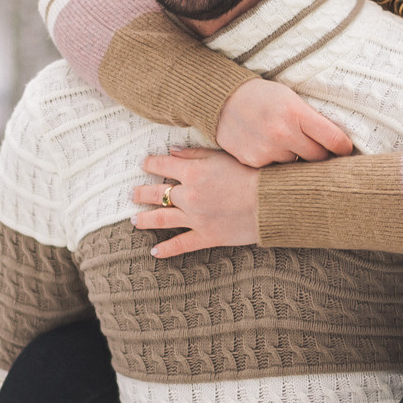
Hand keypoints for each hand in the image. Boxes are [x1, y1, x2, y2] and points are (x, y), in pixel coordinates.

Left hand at [131, 148, 257, 257]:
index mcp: (192, 171)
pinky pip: (180, 244)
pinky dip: (166, 249)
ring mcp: (195, 218)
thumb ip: (196, 154)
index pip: (163, 165)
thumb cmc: (253, 174)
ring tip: (133, 220)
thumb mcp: (224, 156)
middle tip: (132, 194)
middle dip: (142, 193)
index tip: (144, 164)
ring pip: (161, 219)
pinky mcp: (206, 236)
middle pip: (157, 194)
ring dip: (145, 219)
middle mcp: (188, 195)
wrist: (270, 202)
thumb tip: (173, 151)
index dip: (151, 164)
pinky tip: (154, 251)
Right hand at [213, 78, 355, 167]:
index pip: (333, 140)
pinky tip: (267, 146)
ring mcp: (266, 150)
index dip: (344, 148)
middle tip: (315, 146)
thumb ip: (312, 119)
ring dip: (295, 158)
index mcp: (296, 112)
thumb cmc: (263, 97)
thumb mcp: (290, 97)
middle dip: (320, 153)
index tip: (346, 150)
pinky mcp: (253, 162)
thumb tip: (338, 144)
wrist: (223, 100)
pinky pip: (276, 170)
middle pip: (318, 158)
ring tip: (283, 141)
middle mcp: (282, 133)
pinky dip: (276, 161)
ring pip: (297, 165)